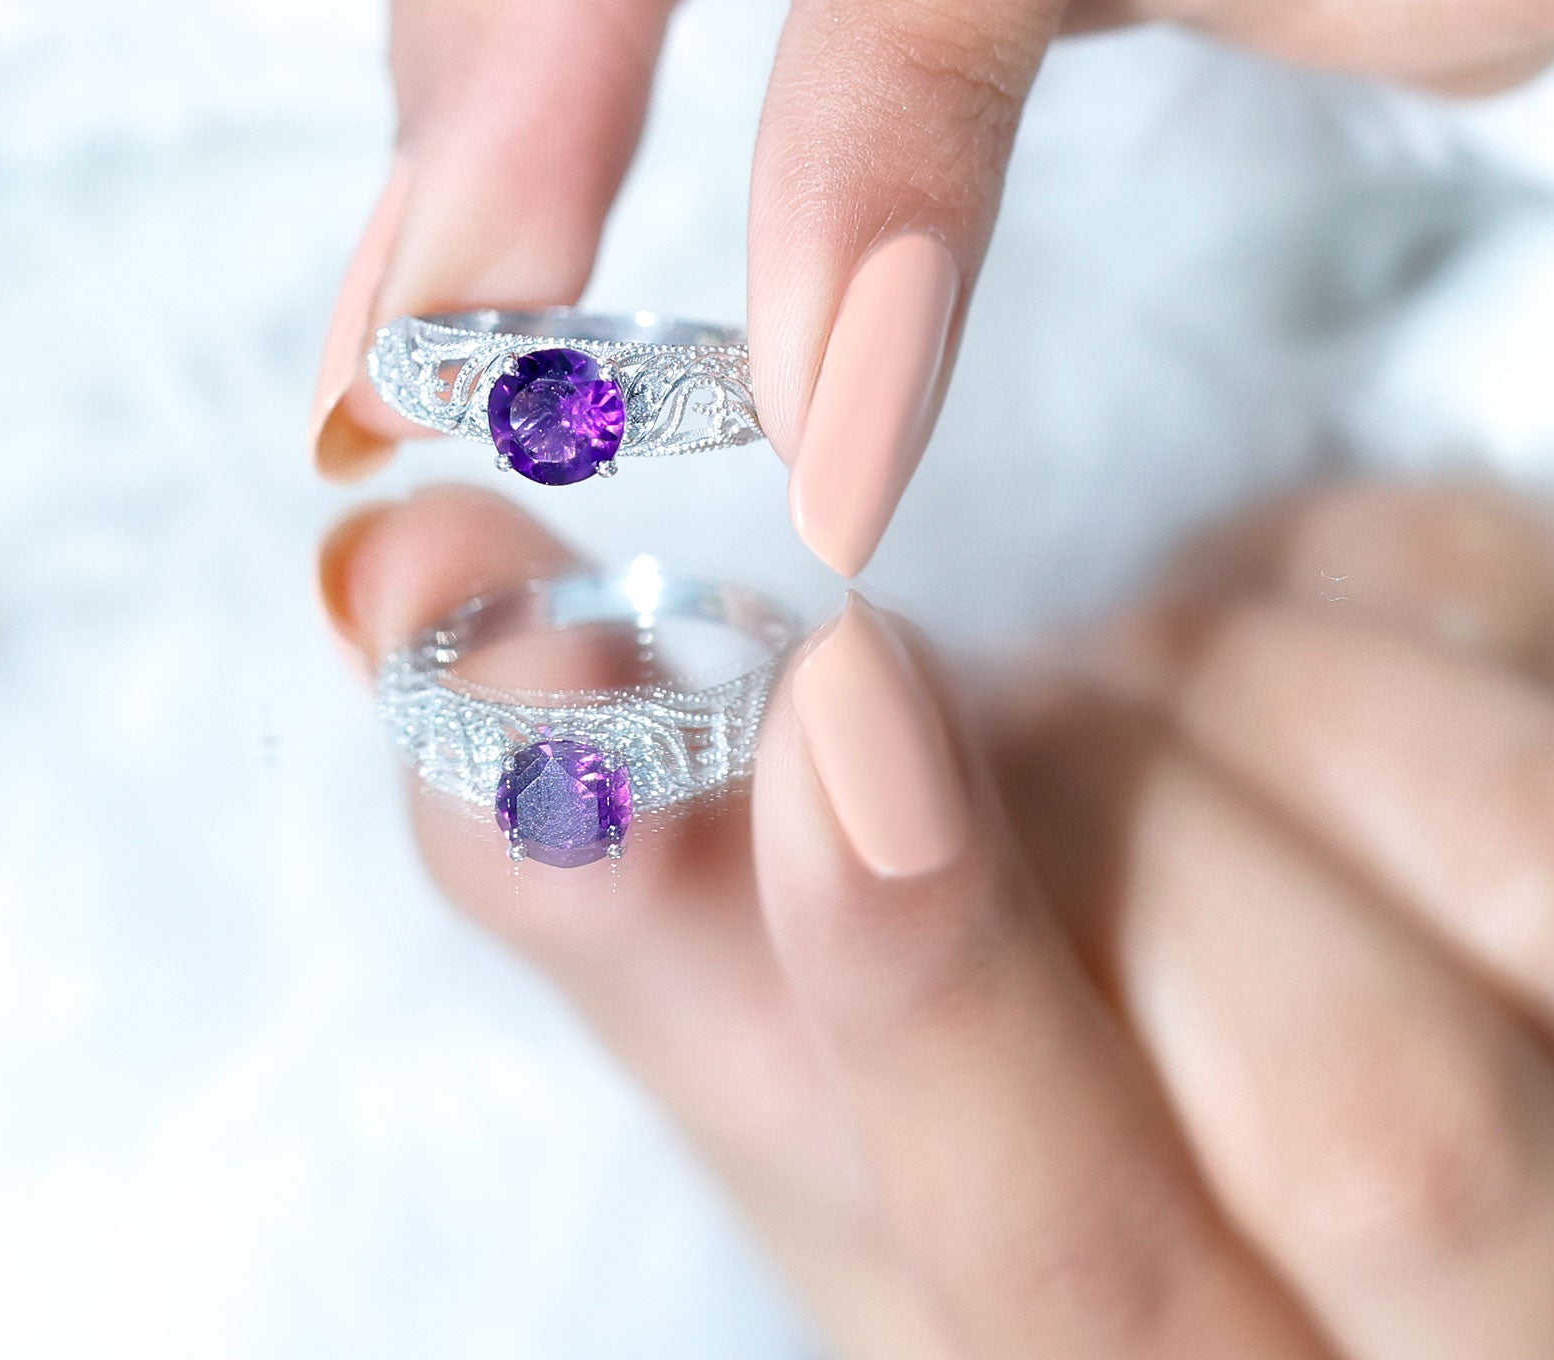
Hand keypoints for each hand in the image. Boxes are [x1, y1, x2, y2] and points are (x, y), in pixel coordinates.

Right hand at [319, 479, 1553, 1356]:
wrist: (1285, 1057)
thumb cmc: (1028, 1133)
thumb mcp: (819, 1099)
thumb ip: (630, 890)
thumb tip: (423, 605)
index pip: (1088, 1293)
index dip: (941, 1007)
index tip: (818, 710)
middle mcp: (1461, 1314)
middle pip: (1354, 1100)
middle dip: (1098, 819)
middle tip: (928, 699)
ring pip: (1515, 849)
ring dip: (1238, 694)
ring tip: (1125, 709)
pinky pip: (1515, 625)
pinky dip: (1362, 582)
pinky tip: (1272, 657)